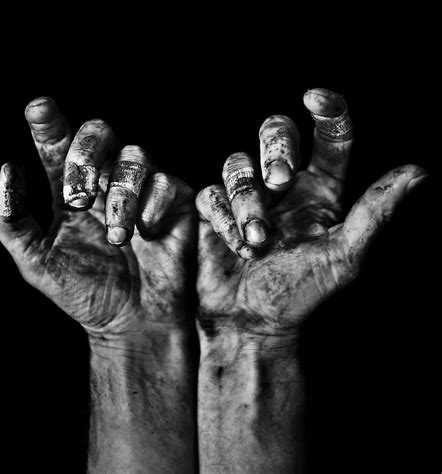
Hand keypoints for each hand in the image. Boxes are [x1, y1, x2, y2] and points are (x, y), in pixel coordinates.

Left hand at [0, 97, 195, 337]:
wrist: (133, 321)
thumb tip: (7, 169)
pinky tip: (148, 232)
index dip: (48, 124)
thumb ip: (10, 220)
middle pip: (100, 134)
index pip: (58, 147)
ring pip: (136, 156)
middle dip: (87, 155)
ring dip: (122, 194)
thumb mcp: (35, 262)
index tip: (38, 108)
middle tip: (78, 196)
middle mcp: (106, 185)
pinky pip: (167, 183)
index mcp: (72, 193)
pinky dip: (153, 204)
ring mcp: (142, 193)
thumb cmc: (86, 294)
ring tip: (118, 236)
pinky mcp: (174, 204)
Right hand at [196, 88, 426, 338]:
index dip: (327, 111)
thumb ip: (375, 212)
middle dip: (274, 149)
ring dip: (246, 199)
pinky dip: (222, 217)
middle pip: (275, 131)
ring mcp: (247, 198)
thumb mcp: (343, 255)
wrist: (253, 322)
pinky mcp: (215, 211)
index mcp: (321, 191)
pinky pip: (211, 192)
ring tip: (256, 240)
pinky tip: (235, 245)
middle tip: (278, 182)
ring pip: (237, 163)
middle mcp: (284, 187)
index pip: (330, 138)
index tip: (315, 97)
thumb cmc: (301, 294)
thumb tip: (420, 171)